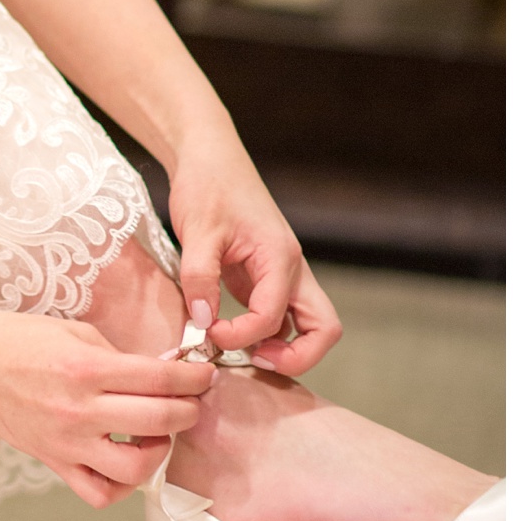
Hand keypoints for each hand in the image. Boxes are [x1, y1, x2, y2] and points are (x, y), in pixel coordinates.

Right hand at [0, 312, 215, 508]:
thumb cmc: (16, 339)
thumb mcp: (72, 331)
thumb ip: (117, 355)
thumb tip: (158, 373)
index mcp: (85, 368)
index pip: (161, 379)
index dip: (194, 378)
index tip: (204, 375)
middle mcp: (79, 410)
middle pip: (161, 420)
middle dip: (189, 409)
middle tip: (191, 400)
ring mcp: (67, 443)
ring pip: (136, 468)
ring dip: (160, 451)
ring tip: (157, 433)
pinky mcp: (54, 462)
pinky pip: (99, 492)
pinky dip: (121, 485)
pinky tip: (124, 461)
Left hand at [168, 135, 340, 375]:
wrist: (210, 159)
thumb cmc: (207, 187)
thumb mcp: (197, 231)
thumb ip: (200, 278)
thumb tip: (203, 323)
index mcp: (280, 257)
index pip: (274, 316)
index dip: (241, 335)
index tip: (207, 332)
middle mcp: (291, 270)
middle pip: (323, 329)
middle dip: (295, 357)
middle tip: (252, 361)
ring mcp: (283, 277)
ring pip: (309, 326)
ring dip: (283, 349)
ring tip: (240, 352)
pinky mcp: (266, 280)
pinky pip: (281, 318)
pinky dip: (264, 335)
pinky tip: (230, 336)